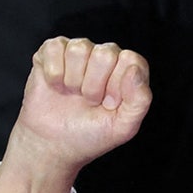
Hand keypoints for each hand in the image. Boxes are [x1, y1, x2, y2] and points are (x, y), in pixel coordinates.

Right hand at [0, 38, 151, 192]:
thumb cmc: (90, 135)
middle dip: (93, 86)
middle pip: (104, 54)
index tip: (109, 104)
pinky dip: (54, 73)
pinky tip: (56, 86)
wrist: (54, 144)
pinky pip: (55, 48)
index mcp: (127, 71)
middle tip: (89, 101)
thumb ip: (140, 100)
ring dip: (73, 80)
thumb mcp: (123, 127)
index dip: (117, 85)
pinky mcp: (53, 51)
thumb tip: (134, 69)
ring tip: (73, 94)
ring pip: (79, 49)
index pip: (130, 60)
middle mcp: (105, 56)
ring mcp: (79, 52)